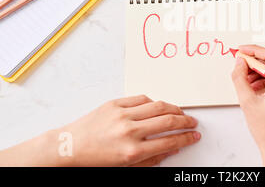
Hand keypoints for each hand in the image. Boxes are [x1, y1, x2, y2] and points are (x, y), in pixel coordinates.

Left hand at [55, 95, 199, 165]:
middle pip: (168, 121)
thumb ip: (152, 158)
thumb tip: (172, 148)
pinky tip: (158, 106)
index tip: (194, 135)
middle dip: (185, 121)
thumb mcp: (126, 166)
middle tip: (192, 122)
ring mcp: (122, 115)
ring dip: (174, 108)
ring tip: (180, 112)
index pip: (169, 141)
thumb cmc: (95, 159)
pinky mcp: (115, 103)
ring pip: (158, 105)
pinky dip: (153, 102)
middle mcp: (129, 131)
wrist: (70, 147)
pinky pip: (141, 98)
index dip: (186, 138)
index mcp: (133, 151)